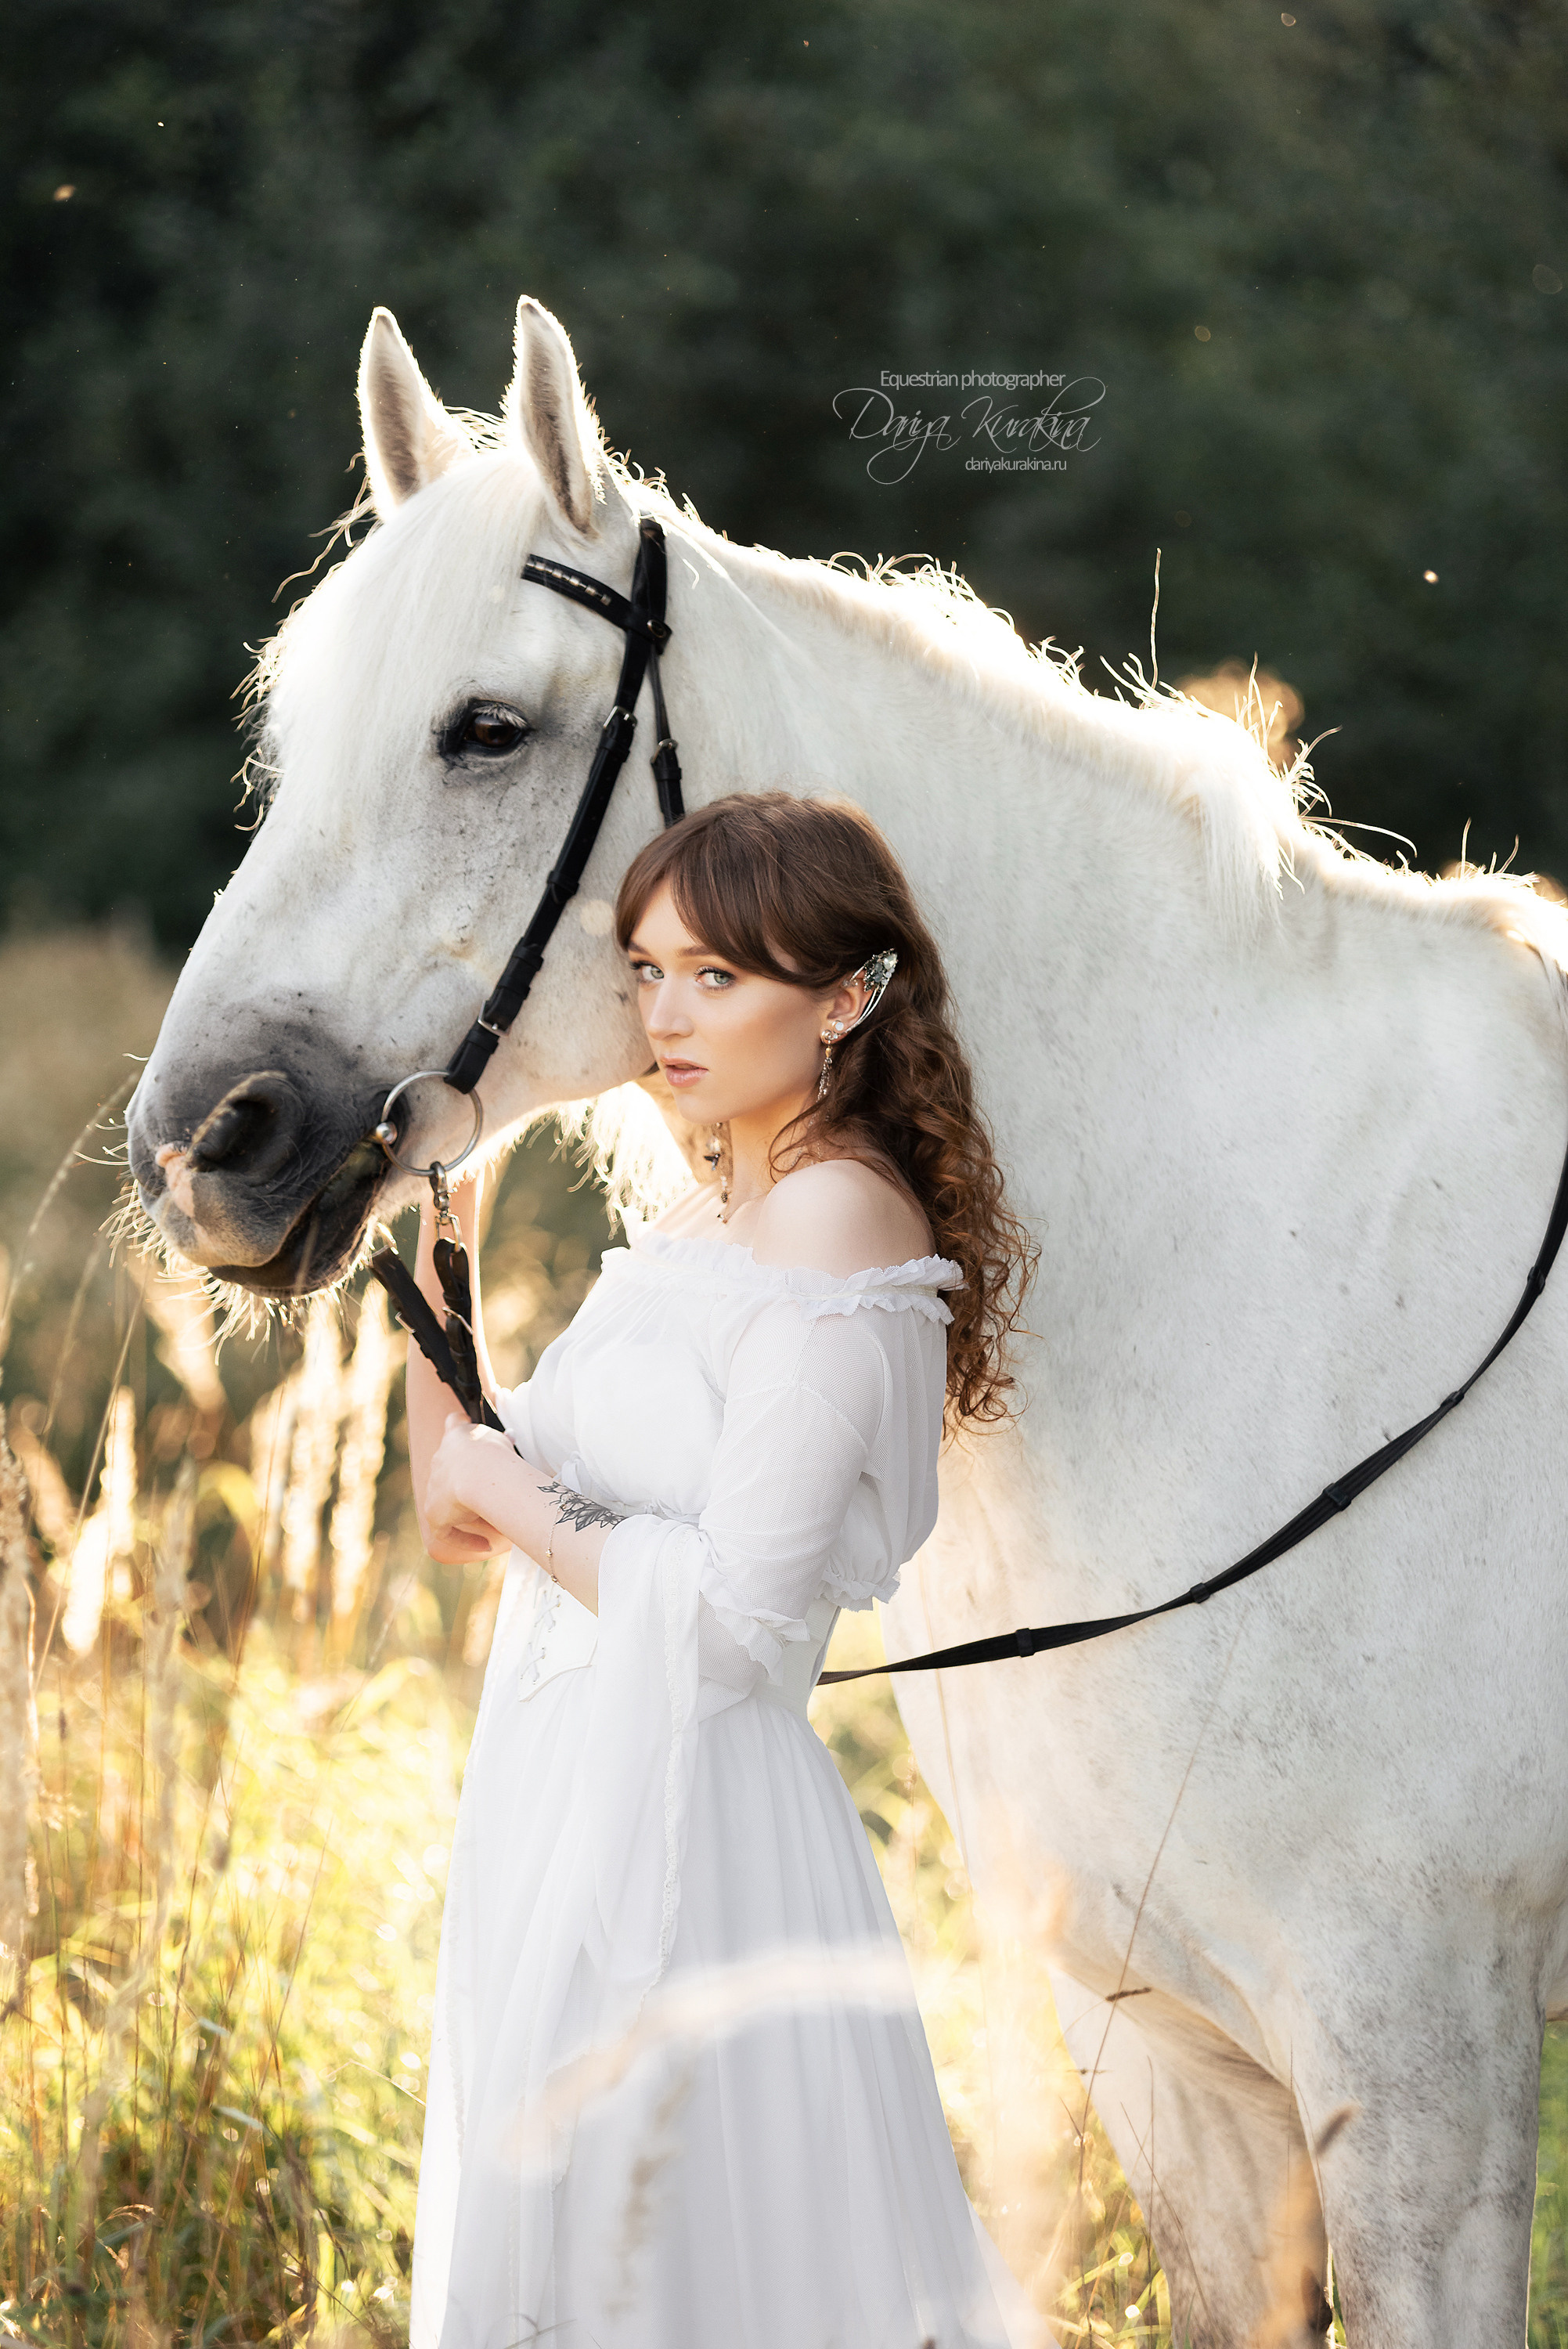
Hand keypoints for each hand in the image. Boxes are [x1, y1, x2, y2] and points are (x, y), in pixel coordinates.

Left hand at [425, 1412, 512, 1561]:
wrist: (479, 1472)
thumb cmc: (497, 1455)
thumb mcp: (503, 1441)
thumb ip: (502, 1443)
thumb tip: (509, 1443)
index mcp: (458, 1435)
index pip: (454, 1423)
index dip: (458, 1425)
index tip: (464, 1425)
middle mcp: (440, 1458)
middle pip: (446, 1466)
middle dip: (462, 1479)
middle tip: (486, 1492)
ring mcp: (433, 1486)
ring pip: (446, 1500)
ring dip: (465, 1511)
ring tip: (489, 1522)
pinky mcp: (433, 1513)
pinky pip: (446, 1530)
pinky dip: (465, 1538)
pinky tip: (484, 1544)